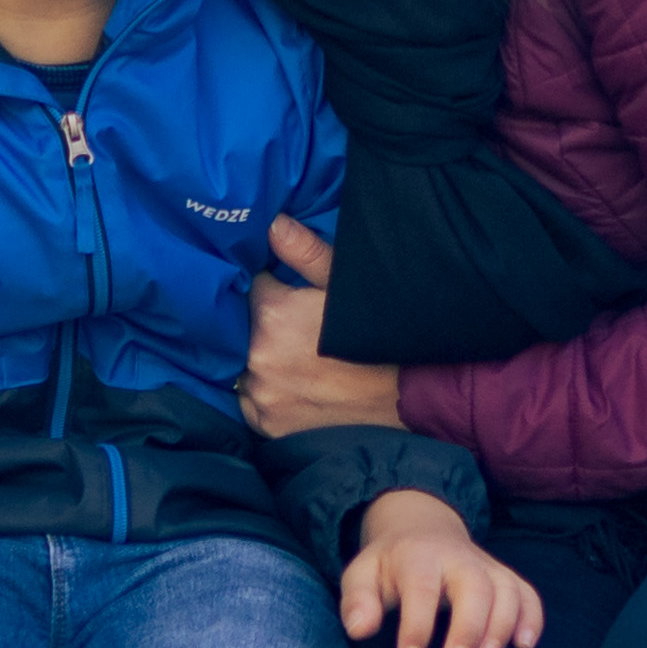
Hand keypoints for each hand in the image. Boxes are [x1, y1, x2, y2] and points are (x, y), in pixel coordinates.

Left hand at [239, 220, 405, 440]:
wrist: (404, 394)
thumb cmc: (376, 333)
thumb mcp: (344, 284)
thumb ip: (305, 251)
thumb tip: (272, 223)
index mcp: (272, 315)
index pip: (250, 287)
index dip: (268, 287)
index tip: (286, 292)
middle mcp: (257, 357)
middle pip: (243, 329)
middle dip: (262, 324)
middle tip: (296, 328)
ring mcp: (260, 395)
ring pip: (242, 366)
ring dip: (260, 359)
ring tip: (295, 358)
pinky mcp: (266, 424)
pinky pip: (250, 401)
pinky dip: (264, 392)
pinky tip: (291, 384)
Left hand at [336, 487, 541, 647]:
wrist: (423, 530)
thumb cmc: (390, 566)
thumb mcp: (361, 574)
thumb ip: (357, 600)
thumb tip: (361, 630)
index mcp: (418, 556)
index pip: (421, 587)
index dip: (417, 624)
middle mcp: (458, 557)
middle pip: (473, 584)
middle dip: (468, 625)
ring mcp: (486, 566)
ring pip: (506, 588)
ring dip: (502, 624)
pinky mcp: (505, 577)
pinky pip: (527, 593)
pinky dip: (532, 617)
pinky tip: (525, 646)